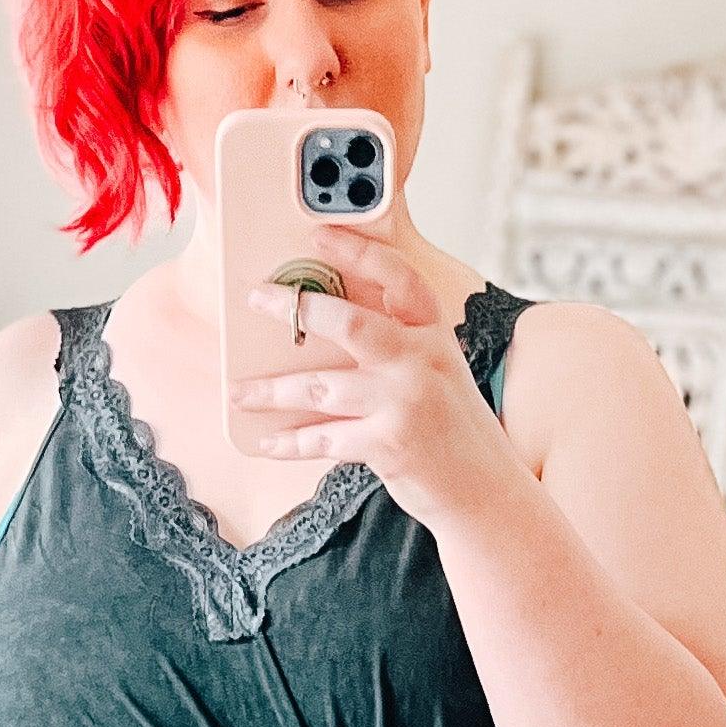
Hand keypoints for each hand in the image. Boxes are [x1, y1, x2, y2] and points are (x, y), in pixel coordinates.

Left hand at [226, 224, 514, 533]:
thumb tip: (324, 334)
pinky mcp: (389, 444)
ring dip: (271, 391)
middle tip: (256, 299)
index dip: (359, 250)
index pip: (399, 278)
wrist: (486, 492)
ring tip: (239, 391)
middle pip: (348, 322)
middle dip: (294, 308)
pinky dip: (289, 443)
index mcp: (434, 336)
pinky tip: (268, 443)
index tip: (319, 234)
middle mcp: (422, 361)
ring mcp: (405, 401)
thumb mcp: (439, 376)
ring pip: (320, 386)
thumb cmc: (453, 433)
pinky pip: (323, 438)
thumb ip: (397, 350)